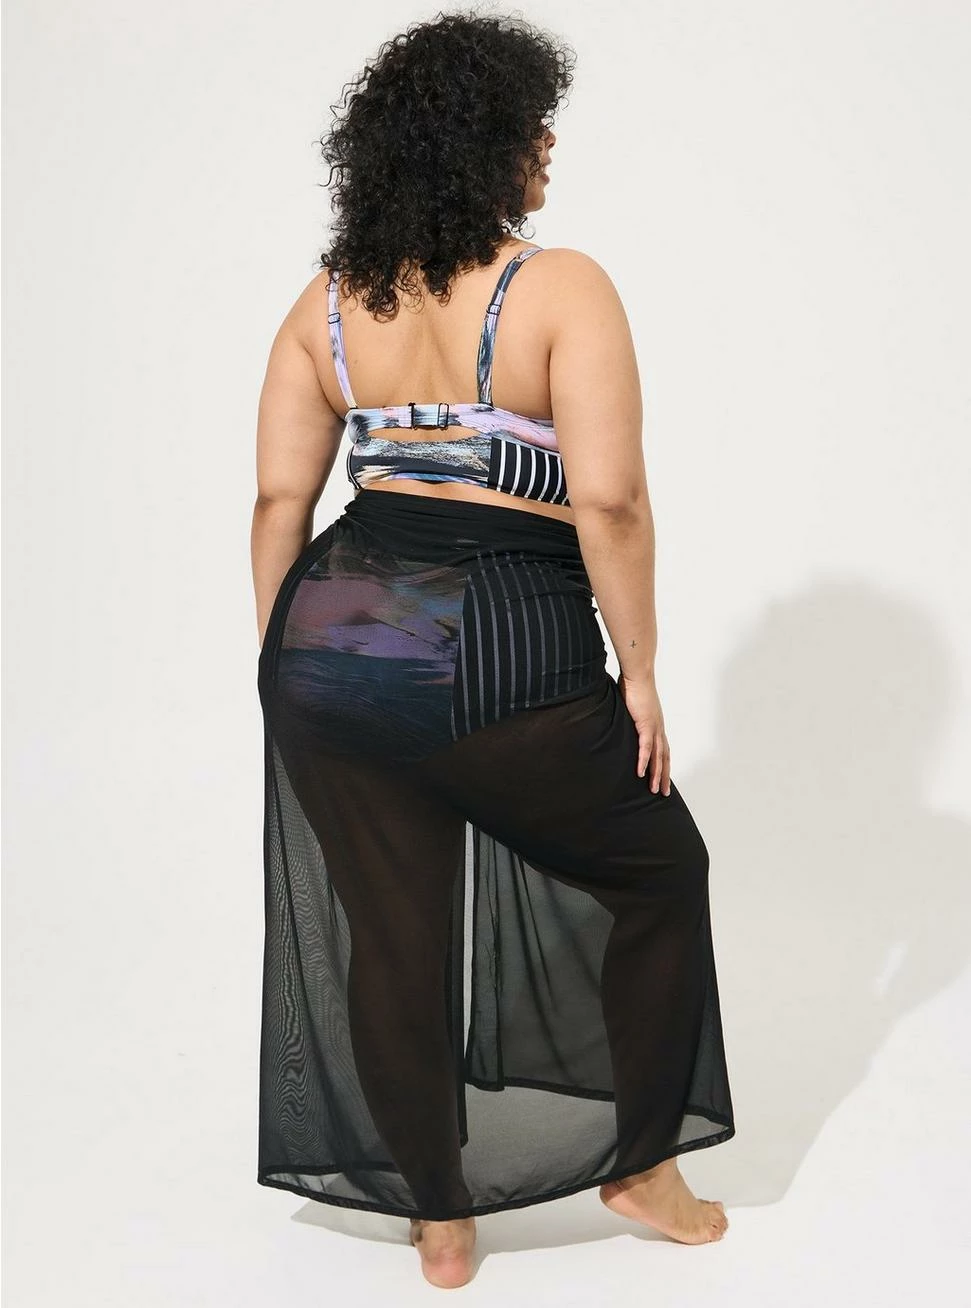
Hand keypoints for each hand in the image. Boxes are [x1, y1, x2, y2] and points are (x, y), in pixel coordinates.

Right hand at [617, 673, 670, 794]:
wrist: (637, 674)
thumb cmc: (634, 685)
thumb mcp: (632, 706)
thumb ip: (628, 716)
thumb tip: (620, 720)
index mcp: (656, 724)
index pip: (663, 749)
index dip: (663, 764)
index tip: (663, 777)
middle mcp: (658, 728)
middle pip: (664, 757)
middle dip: (664, 775)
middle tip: (663, 792)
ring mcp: (653, 727)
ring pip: (658, 756)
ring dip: (657, 774)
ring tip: (654, 790)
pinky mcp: (645, 724)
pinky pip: (646, 747)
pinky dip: (644, 761)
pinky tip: (641, 773)